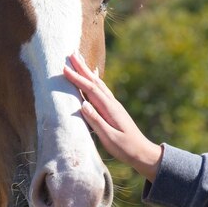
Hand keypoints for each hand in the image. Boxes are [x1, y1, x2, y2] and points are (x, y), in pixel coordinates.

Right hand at [64, 53, 162, 181]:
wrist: (143, 152)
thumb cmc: (126, 148)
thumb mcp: (109, 138)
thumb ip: (96, 121)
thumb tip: (82, 104)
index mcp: (110, 109)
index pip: (90, 90)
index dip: (77, 79)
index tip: (64, 69)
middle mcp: (112, 103)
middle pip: (95, 81)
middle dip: (82, 68)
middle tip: (71, 54)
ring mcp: (114, 105)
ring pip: (99, 84)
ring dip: (88, 71)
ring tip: (79, 60)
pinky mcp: (114, 109)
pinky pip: (102, 90)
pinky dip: (95, 80)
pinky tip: (94, 77)